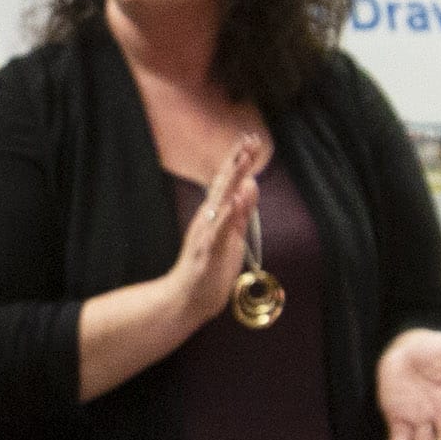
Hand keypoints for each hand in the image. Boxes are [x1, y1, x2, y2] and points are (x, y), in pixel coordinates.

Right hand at [159, 134, 267, 342]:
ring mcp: (206, 234)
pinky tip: (234, 200)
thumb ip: (241, 212)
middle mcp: (207, 218)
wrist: (187, 300)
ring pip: (219, 202)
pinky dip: (226, 214)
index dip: (240, 161)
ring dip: (232, 180)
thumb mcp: (231, 236)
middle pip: (224, 184)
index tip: (252, 140)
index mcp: (215, 214)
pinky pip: (217, 230)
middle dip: (237, 161)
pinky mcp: (206, 252)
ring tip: (243, 160)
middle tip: (249, 139)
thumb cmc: (209, 270)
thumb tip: (251, 184)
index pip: (230, 182)